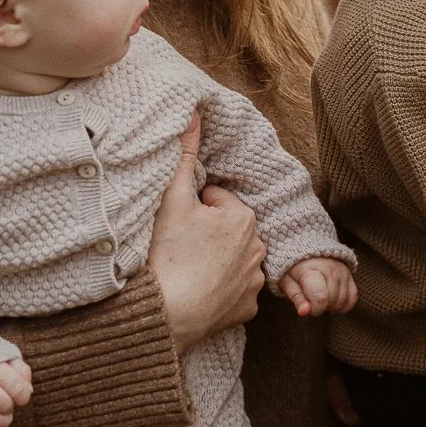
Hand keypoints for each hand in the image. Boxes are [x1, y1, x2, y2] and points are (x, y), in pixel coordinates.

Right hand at [0, 356, 33, 426]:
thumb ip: (20, 369)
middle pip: (6, 406)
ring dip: (3, 422)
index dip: (23, 394)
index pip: (18, 390)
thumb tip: (29, 391)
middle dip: (11, 406)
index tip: (19, 392)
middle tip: (7, 401)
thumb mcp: (3, 355)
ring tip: (2, 414)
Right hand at [148, 115, 265, 355]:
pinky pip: (235, 291)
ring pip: (234, 259)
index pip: (216, 200)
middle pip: (228, 229)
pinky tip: (200, 290)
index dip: (194, 207)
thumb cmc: (170, 253)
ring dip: (216, 260)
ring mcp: (255, 282)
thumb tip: (196, 112)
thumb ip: (185, 153)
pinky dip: (220, 290)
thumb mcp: (173, 197)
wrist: (166, 313)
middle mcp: (259, 248)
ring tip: (189, 268)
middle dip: (208, 232)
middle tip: (181, 245)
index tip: (179, 223)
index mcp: (244, 218)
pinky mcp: (248, 309)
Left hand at [279, 257, 357, 318]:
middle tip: (311, 301)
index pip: (320, 297)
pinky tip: (332, 302)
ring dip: (331, 306)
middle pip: (332, 301)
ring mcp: (343, 272)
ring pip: (343, 301)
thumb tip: (305, 312)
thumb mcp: (288, 282)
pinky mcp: (350, 275)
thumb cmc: (294, 268)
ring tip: (320, 299)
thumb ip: (296, 298)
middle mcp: (331, 269)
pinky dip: (343, 305)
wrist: (306, 248)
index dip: (314, 309)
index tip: (306, 307)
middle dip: (321, 307)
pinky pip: (352, 298)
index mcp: (312, 270)